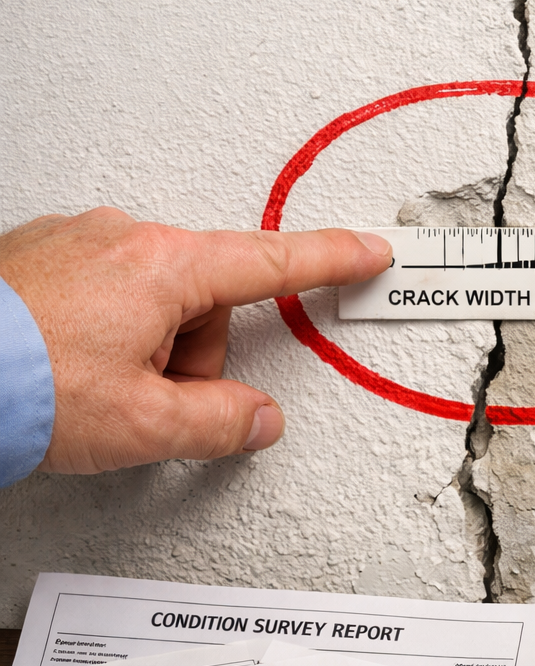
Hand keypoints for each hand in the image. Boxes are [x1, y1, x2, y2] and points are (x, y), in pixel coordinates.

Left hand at [0, 207, 391, 473]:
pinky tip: (62, 369)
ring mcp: (75, 242)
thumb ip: (219, 423)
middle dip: (193, 356)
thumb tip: (254, 420)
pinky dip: (96, 334)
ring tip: (91, 391)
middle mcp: (123, 239)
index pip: (273, 263)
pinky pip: (100, 294)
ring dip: (141, 349)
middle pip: (204, 300)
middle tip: (153, 403)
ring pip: (150, 300)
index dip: (330, 260)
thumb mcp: (141, 426)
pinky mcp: (35, 256)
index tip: (368, 249)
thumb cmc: (14, 384)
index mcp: (165, 268)